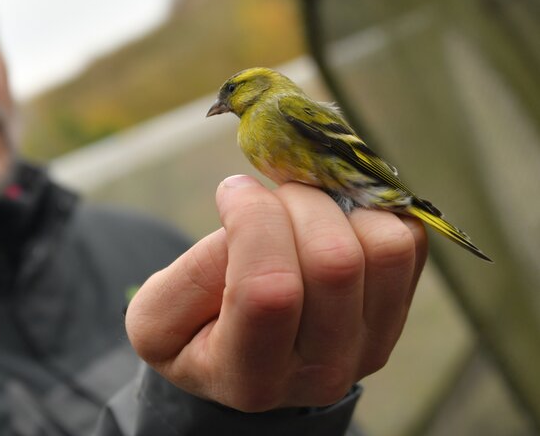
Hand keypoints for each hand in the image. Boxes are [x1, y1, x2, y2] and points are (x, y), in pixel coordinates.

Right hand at [125, 174, 426, 411]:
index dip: (252, 221)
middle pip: (334, 261)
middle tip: (267, 196)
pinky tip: (328, 216)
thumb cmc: (196, 332)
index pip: (271, 290)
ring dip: (336, 204)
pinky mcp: (399, 311)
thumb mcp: (160, 320)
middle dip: (294, 202)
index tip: (232, 192)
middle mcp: (322, 368)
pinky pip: (408, 238)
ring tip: (298, 206)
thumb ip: (193, 274)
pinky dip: (369, 209)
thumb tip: (253, 211)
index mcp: (250, 376)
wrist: (246, 361)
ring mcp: (370, 342)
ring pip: (384, 246)